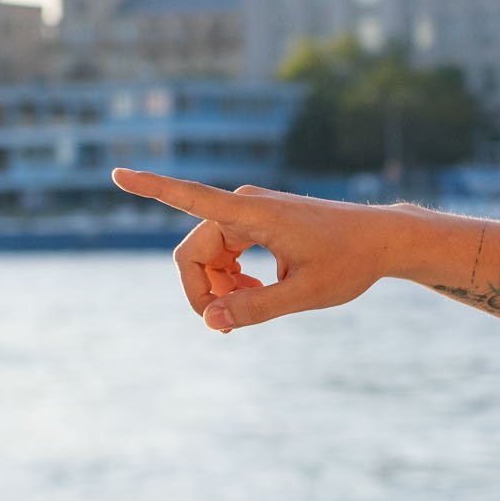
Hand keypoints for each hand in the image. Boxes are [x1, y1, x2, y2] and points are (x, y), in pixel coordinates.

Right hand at [112, 168, 392, 329]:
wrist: (383, 241)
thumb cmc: (350, 263)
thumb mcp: (305, 294)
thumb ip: (255, 308)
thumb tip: (210, 320)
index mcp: (252, 215)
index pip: (190, 197)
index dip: (151, 187)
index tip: (116, 172)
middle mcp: (244, 207)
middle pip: (193, 253)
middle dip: (202, 291)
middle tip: (227, 328)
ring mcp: (250, 214)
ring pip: (208, 257)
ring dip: (219, 287)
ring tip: (253, 307)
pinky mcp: (259, 224)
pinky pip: (225, 253)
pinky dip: (232, 278)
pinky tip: (259, 292)